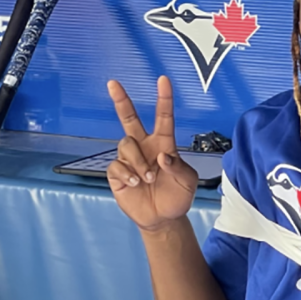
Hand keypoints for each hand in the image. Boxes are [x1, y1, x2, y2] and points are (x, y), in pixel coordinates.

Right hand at [106, 76, 199, 232]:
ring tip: (147, 179)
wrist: (163, 219)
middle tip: (113, 83)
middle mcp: (144, 147)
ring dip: (137, 161)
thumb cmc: (177, 197)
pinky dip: (126, 173)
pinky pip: (116, 165)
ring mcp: (129, 159)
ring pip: (125, 144)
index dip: (164, 99)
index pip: (163, 117)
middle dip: (121, 100)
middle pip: (129, 119)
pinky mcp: (117, 173)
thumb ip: (179, 167)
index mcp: (163, 144)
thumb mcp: (187, 182)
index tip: (163, 80)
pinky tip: (134, 183)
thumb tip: (163, 157)